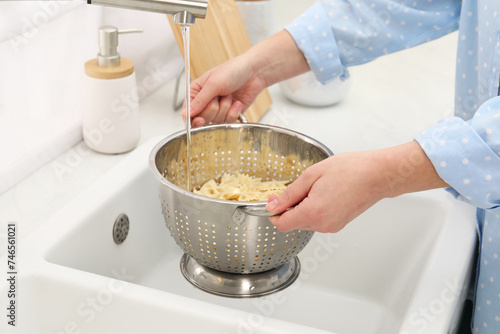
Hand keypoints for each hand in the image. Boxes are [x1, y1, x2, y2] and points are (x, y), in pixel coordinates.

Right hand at [181, 56, 266, 126]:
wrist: (254, 72)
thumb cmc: (233, 70)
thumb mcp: (213, 84)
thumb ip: (199, 101)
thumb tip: (185, 114)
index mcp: (196, 92)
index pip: (188, 112)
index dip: (193, 118)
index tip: (200, 120)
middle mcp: (205, 102)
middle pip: (202, 119)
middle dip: (214, 108)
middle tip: (219, 96)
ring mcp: (218, 109)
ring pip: (216, 121)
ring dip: (225, 108)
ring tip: (229, 96)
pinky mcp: (230, 114)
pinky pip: (228, 121)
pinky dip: (234, 112)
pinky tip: (237, 102)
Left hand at [266, 141, 447, 232]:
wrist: (378, 175)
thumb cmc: (350, 170)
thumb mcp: (312, 175)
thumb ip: (289, 193)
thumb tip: (273, 205)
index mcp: (313, 212)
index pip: (281, 225)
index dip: (274, 212)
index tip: (275, 199)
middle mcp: (322, 225)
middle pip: (293, 223)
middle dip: (291, 207)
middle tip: (302, 186)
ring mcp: (332, 227)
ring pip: (305, 221)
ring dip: (304, 207)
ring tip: (318, 187)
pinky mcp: (339, 224)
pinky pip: (318, 220)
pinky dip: (316, 209)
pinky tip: (326, 193)